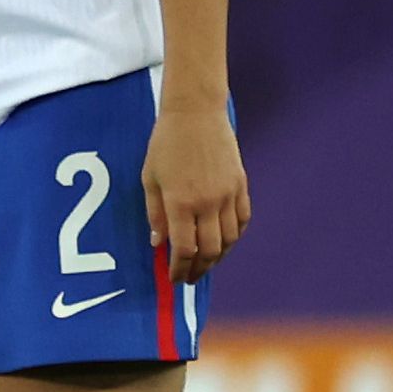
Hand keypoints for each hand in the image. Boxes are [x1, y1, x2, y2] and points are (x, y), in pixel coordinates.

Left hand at [139, 99, 247, 280]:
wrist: (196, 114)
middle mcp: (208, 203)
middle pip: (209, 250)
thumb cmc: (165, 144)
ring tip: (205, 264)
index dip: (179, 268)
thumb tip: (158, 244)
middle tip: (189, 278)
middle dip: (198, 269)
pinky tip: (224, 242)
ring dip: (217, 257)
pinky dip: (234, 236)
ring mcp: (228, 194)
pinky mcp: (241, 186)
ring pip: (229, 239)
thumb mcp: (149, 178)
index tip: (174, 277)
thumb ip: (154, 214)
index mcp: (180, 202)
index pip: (184, 249)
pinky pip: (243, 220)